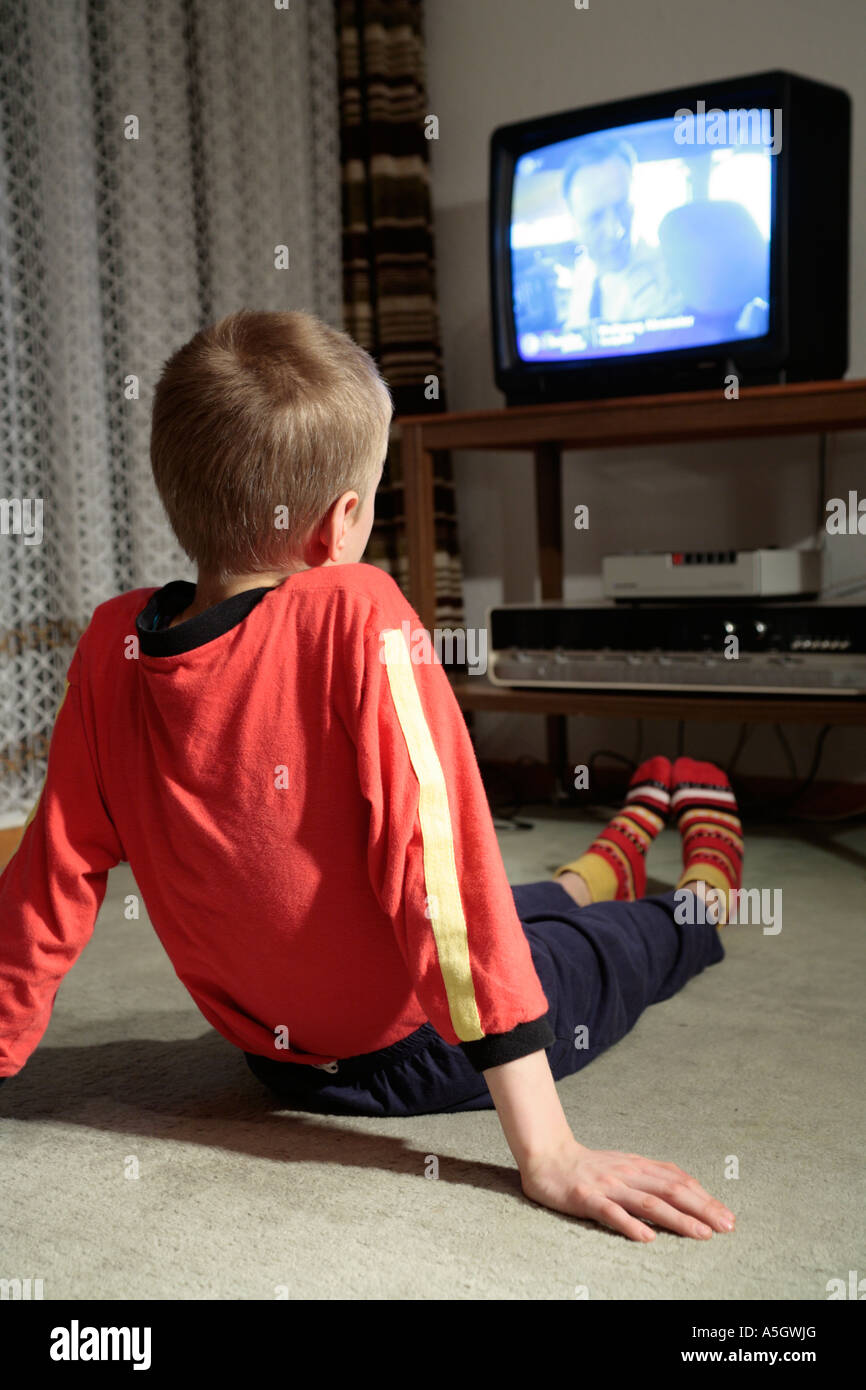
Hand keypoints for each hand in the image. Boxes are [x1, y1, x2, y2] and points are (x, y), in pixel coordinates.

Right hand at [520, 1140, 735, 1241]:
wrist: (547, 1157)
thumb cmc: (588, 1166)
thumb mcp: (625, 1166)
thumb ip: (651, 1177)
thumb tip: (686, 1188)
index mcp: (639, 1166)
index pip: (678, 1180)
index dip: (705, 1197)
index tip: (727, 1216)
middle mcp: (628, 1174)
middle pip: (671, 1190)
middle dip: (702, 1209)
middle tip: (726, 1227)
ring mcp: (608, 1186)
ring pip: (648, 1203)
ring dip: (677, 1219)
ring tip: (700, 1234)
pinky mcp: (587, 1198)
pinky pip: (611, 1213)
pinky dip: (630, 1225)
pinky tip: (647, 1238)